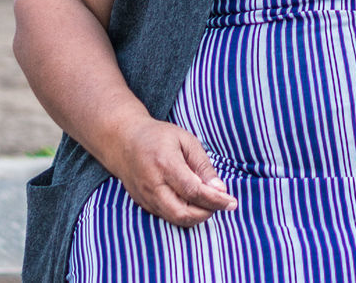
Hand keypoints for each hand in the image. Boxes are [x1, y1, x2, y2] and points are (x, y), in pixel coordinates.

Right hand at [114, 116, 236, 227]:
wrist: (123, 141)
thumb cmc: (159, 137)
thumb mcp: (186, 141)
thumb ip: (203, 165)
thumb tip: (220, 189)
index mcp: (165, 163)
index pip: (194, 191)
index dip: (215, 200)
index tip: (232, 202)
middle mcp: (152, 184)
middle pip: (183, 213)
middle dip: (207, 214)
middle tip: (222, 204)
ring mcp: (145, 197)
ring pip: (175, 219)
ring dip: (197, 216)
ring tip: (209, 202)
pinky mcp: (142, 203)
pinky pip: (166, 216)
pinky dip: (184, 214)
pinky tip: (193, 203)